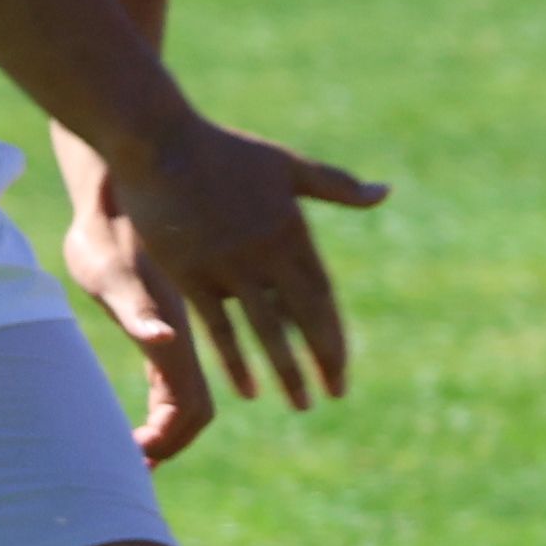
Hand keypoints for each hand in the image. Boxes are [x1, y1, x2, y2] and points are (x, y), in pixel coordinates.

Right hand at [82, 118, 388, 460]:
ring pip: (266, 331)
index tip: (344, 366)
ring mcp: (228, 266)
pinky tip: (250, 390)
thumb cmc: (225, 151)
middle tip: (336, 393)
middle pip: (304, 318)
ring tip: (302, 404)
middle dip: (323, 359)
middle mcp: (267, 254)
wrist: (160, 141)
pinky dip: (236, 361)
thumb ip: (337, 187)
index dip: (335, 333)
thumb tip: (386, 192)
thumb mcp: (288, 166)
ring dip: (286, 371)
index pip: (324, 296)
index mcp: (293, 232)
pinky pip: (220, 328)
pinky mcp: (190, 274)